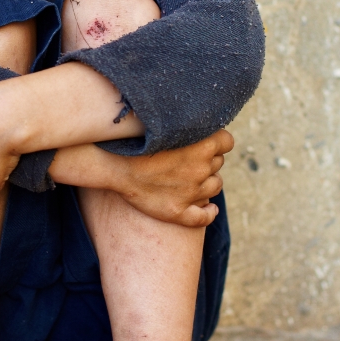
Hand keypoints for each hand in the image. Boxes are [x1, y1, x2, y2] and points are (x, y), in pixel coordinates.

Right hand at [117, 129, 232, 225]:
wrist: (112, 162)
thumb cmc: (137, 138)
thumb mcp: (169, 124)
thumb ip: (190, 124)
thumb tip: (204, 125)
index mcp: (202, 144)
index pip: (227, 142)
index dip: (217, 141)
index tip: (204, 141)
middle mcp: (201, 168)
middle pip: (219, 163)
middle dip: (208, 159)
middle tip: (188, 157)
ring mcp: (191, 191)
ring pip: (215, 186)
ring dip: (208, 181)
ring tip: (192, 178)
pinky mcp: (178, 211)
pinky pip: (204, 216)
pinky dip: (209, 212)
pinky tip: (209, 208)